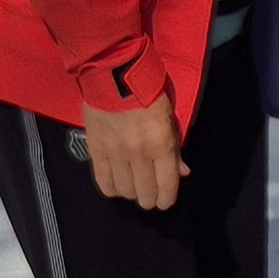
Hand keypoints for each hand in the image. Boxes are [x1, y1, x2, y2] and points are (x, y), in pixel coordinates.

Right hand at [81, 96, 184, 210]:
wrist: (114, 75)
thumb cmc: (147, 92)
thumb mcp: (169, 117)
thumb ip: (175, 147)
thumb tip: (182, 172)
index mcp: (161, 144)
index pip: (166, 183)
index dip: (167, 198)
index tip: (165, 202)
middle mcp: (139, 153)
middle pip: (145, 192)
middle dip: (149, 200)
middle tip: (150, 197)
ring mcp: (116, 153)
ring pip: (125, 190)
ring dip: (131, 194)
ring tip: (134, 189)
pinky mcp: (96, 150)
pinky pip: (103, 180)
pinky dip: (112, 188)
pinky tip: (117, 187)